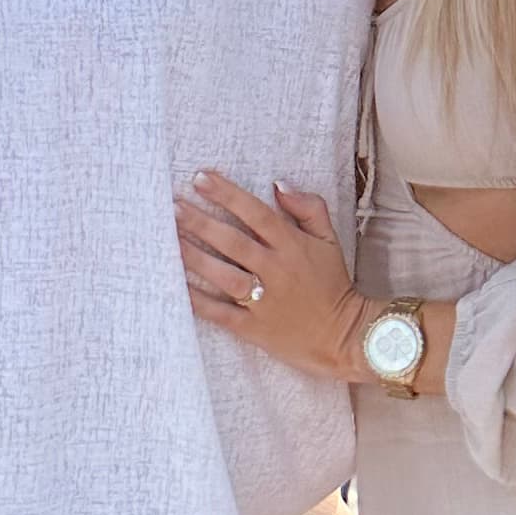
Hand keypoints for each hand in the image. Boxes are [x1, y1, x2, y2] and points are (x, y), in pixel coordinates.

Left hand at [178, 174, 365, 379]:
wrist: (345, 336)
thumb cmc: (333, 285)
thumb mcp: (330, 240)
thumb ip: (309, 208)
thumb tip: (279, 185)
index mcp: (293, 246)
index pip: (256, 213)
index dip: (228, 194)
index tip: (201, 178)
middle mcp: (276, 270)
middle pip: (233, 242)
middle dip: (201, 222)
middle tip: (173, 206)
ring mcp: (263, 300)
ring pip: (224, 275)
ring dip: (195, 257)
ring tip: (170, 239)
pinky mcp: (253, 327)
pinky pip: (220, 313)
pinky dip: (198, 301)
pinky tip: (177, 285)